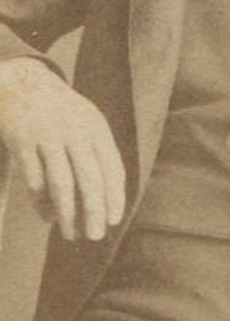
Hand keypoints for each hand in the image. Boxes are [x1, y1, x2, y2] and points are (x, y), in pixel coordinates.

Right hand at [0, 57, 124, 241]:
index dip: (114, 196)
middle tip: (96, 236)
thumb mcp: (88, 122)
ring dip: (68, 214)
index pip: (112, 166)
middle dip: (94, 211)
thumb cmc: (64, 112)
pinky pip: (34, 181)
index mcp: (96, 127)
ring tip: (72, 234)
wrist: (25, 84)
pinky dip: (42, 204)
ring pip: (61, 184)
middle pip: (89, 179)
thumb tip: (115, 189)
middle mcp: (75, 131)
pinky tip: (49, 219)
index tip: (114, 220)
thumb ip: (100, 151)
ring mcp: (48, 137)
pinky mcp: (23, 144)